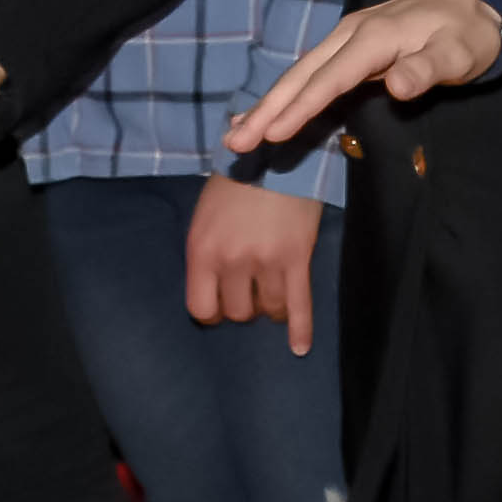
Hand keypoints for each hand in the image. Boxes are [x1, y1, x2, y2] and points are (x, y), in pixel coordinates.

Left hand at [187, 177, 324, 351]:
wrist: (273, 154)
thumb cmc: (234, 184)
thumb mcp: (204, 217)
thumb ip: (206, 253)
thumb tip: (215, 288)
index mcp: (202, 251)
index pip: (201, 308)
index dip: (212, 311)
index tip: (221, 304)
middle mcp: (232, 262)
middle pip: (238, 312)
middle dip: (245, 306)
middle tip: (251, 290)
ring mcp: (266, 262)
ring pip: (269, 310)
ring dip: (270, 308)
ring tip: (272, 294)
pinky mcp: (297, 259)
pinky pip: (299, 304)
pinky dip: (300, 329)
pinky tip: (299, 347)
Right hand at [227, 0, 501, 153]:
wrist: (471, 0)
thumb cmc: (467, 34)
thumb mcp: (460, 53)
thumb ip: (428, 69)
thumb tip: (397, 86)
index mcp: (374, 37)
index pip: (331, 78)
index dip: (301, 107)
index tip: (272, 133)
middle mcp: (351, 34)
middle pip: (303, 75)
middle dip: (267, 109)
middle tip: (235, 144)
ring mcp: (346, 39)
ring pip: (300, 74)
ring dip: (268, 104)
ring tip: (236, 135)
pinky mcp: (349, 48)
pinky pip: (311, 74)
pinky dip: (285, 95)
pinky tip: (266, 113)